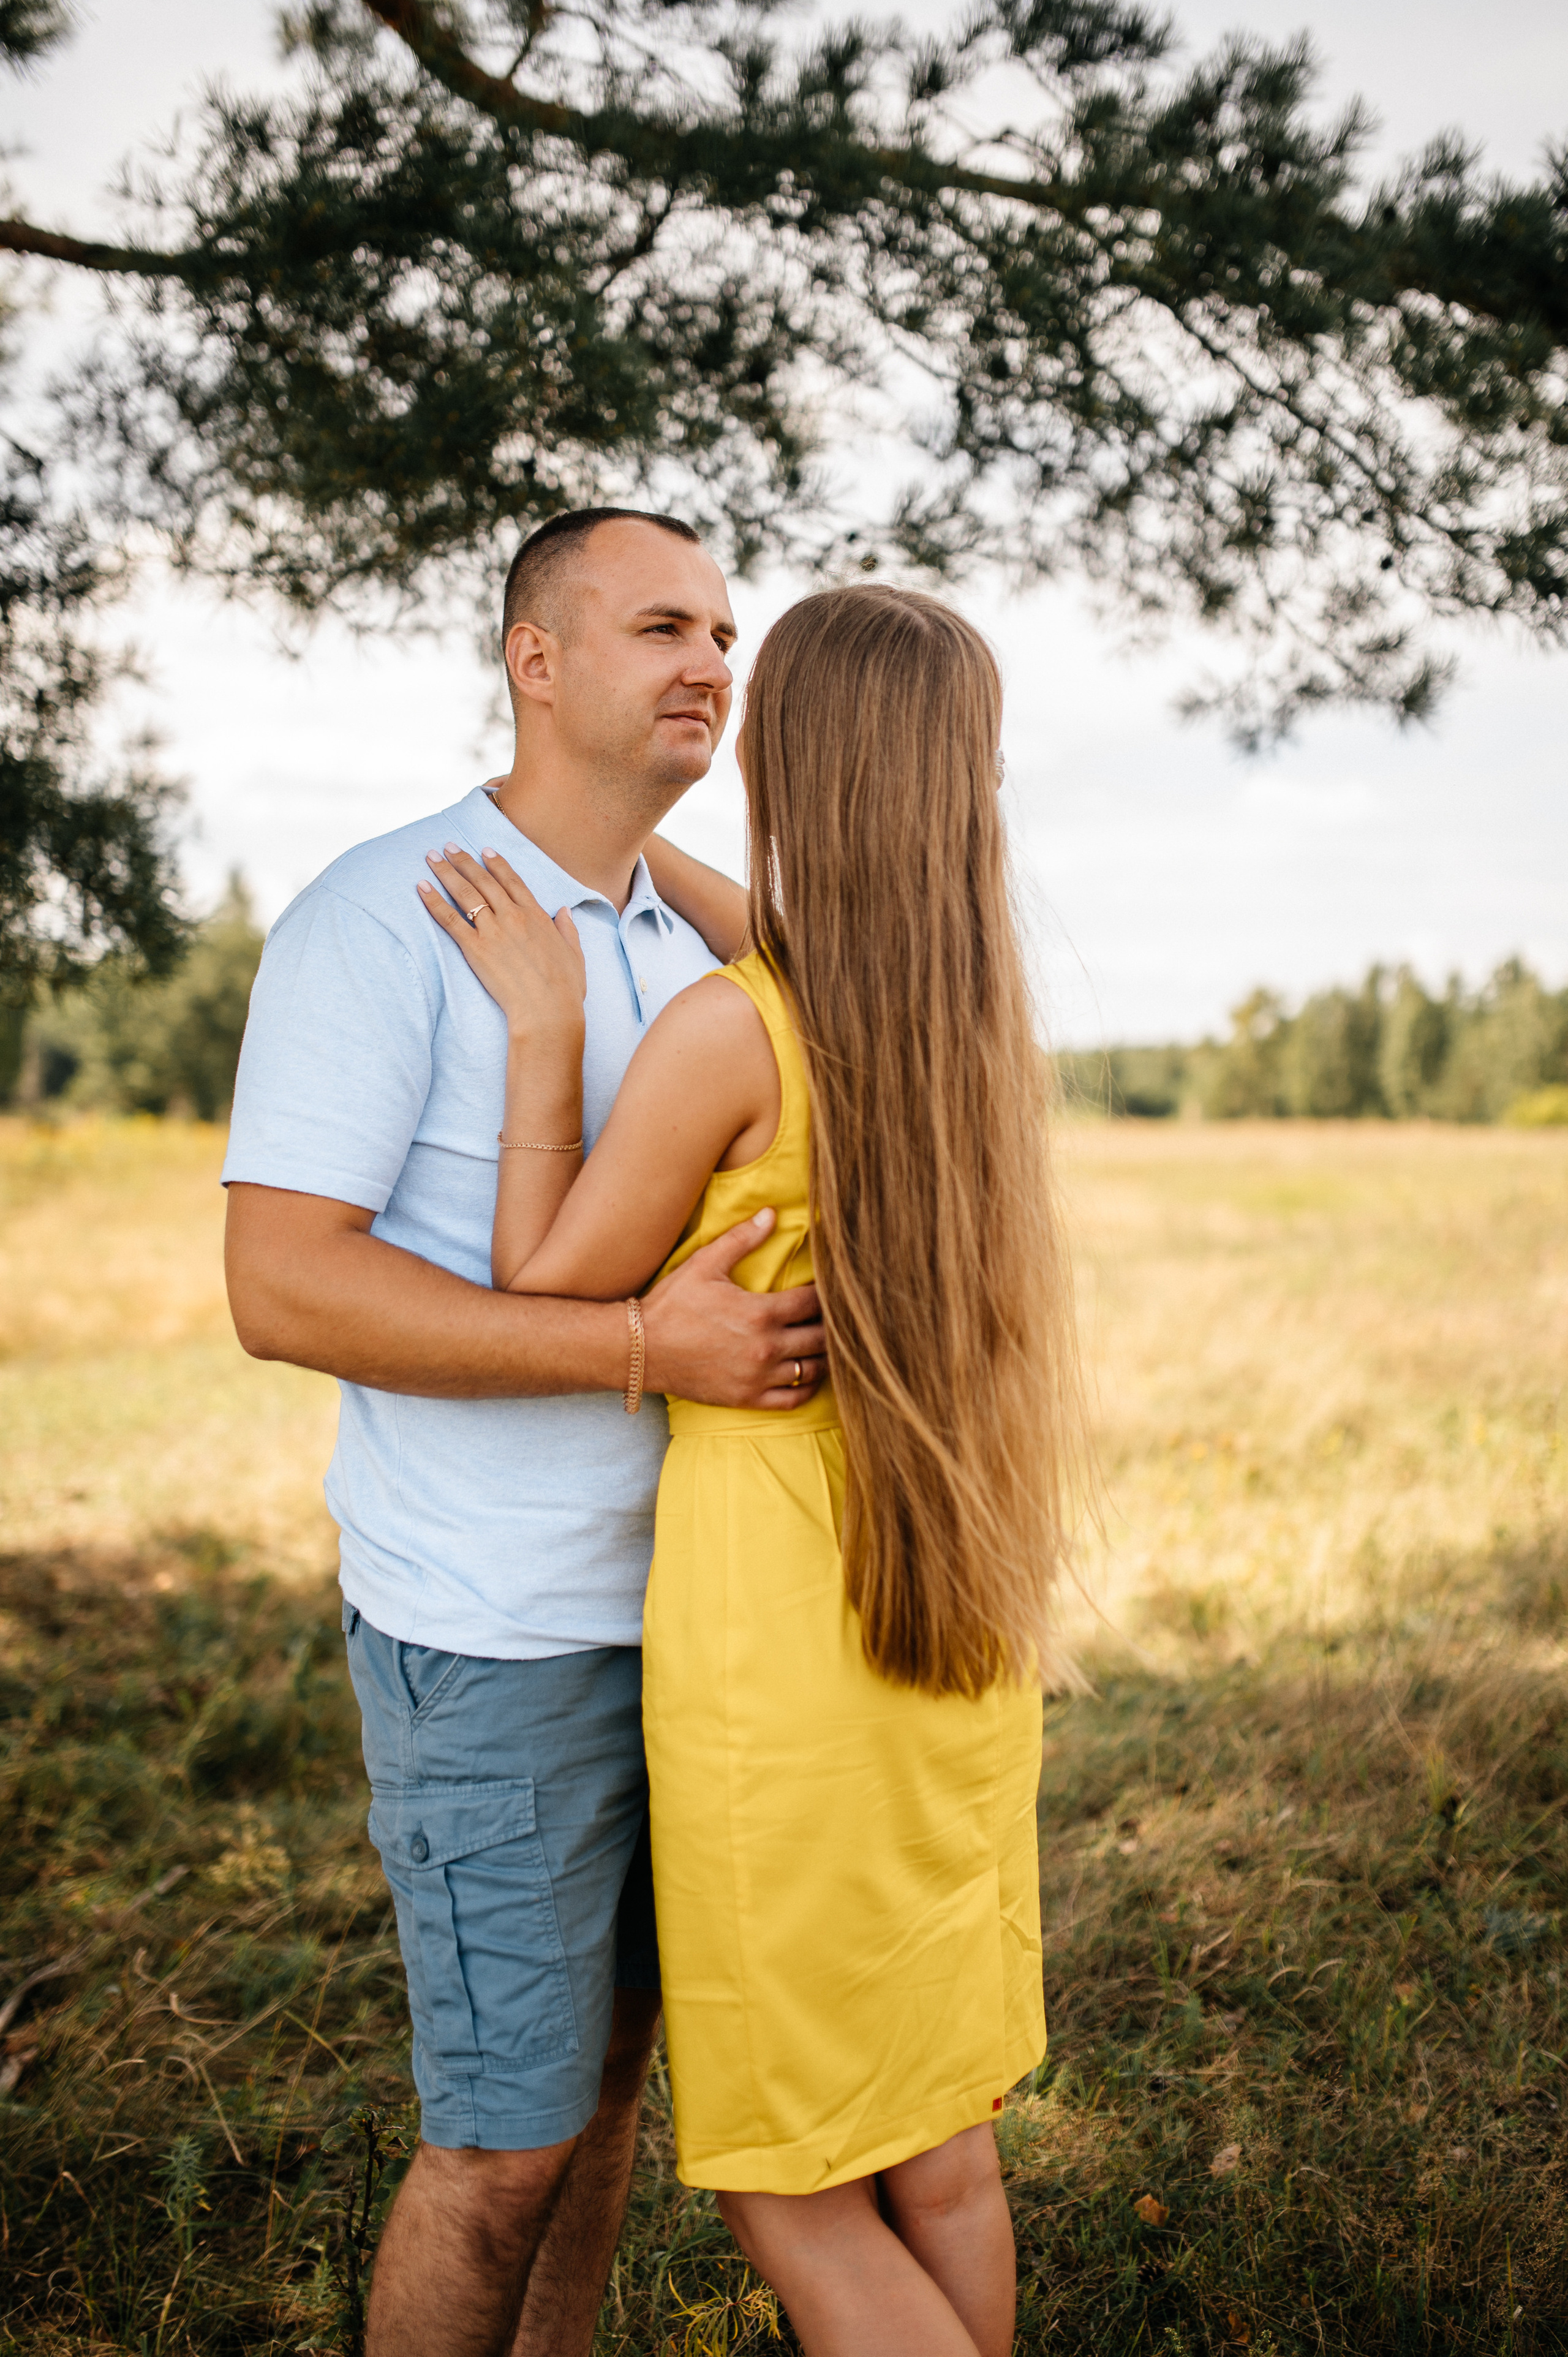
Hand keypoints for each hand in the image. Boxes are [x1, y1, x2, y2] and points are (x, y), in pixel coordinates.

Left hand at [420, 844, 584, 1040]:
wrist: (548, 1011)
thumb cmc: (565, 988)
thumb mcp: (575, 954)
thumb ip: (568, 929)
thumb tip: (564, 911)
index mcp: (537, 916)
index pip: (512, 881)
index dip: (497, 864)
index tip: (485, 850)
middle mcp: (513, 916)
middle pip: (484, 881)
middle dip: (465, 861)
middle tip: (449, 846)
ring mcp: (493, 931)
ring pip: (465, 893)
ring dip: (446, 872)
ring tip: (432, 857)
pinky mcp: (475, 949)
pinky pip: (450, 919)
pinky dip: (434, 902)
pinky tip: (421, 887)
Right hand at [641, 1210, 828, 1410]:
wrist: (641, 1349)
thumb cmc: (672, 1304)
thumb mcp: (705, 1264)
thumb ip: (741, 1238)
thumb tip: (771, 1213)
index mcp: (761, 1312)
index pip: (813, 1302)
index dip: (826, 1293)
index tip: (830, 1288)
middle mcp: (766, 1348)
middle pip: (821, 1337)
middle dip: (831, 1324)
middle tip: (834, 1315)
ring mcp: (758, 1377)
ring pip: (812, 1370)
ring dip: (824, 1355)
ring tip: (825, 1342)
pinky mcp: (748, 1398)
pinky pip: (793, 1399)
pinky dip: (807, 1387)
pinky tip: (807, 1373)